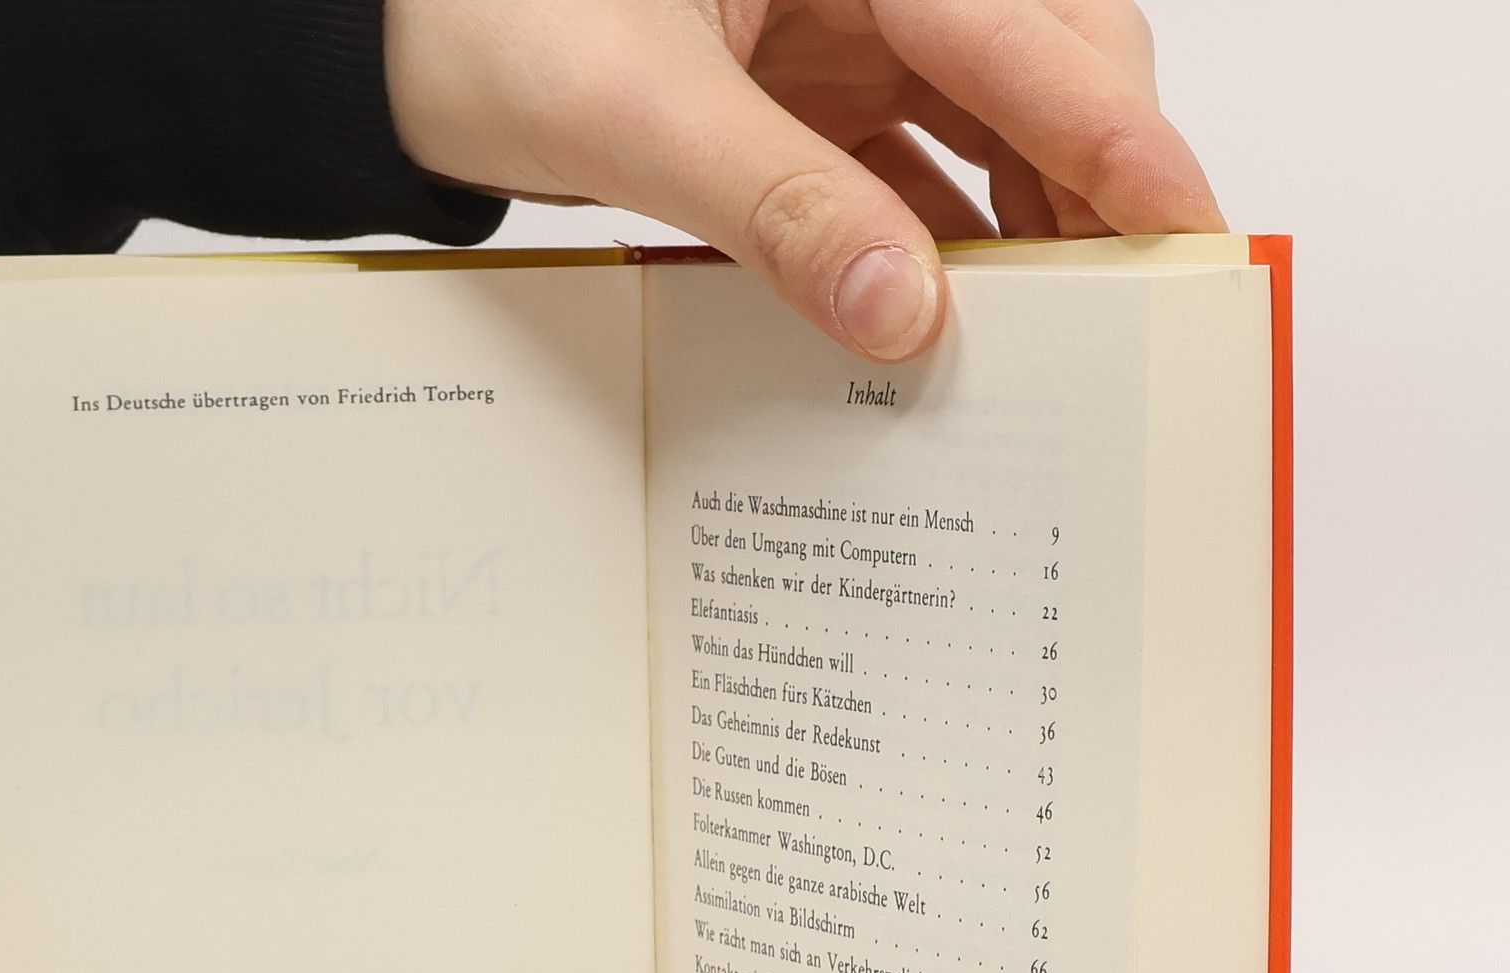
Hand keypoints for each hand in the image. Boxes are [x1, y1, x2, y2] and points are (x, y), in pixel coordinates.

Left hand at [386, 0, 1222, 359]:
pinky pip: (905, 171)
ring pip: (983, 125)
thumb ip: (775, 205)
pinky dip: (931, 246)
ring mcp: (840, 36)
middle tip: (1136, 307)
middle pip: (1037, 65)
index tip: (1183, 230)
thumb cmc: (486, 17)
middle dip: (1093, 180)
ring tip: (1055, 335)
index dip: (1115, 134)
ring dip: (1022, 225)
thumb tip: (903, 315)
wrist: (395, 47)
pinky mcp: (804, 100)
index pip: (1022, 27)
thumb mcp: (631, 111)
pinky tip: (942, 326)